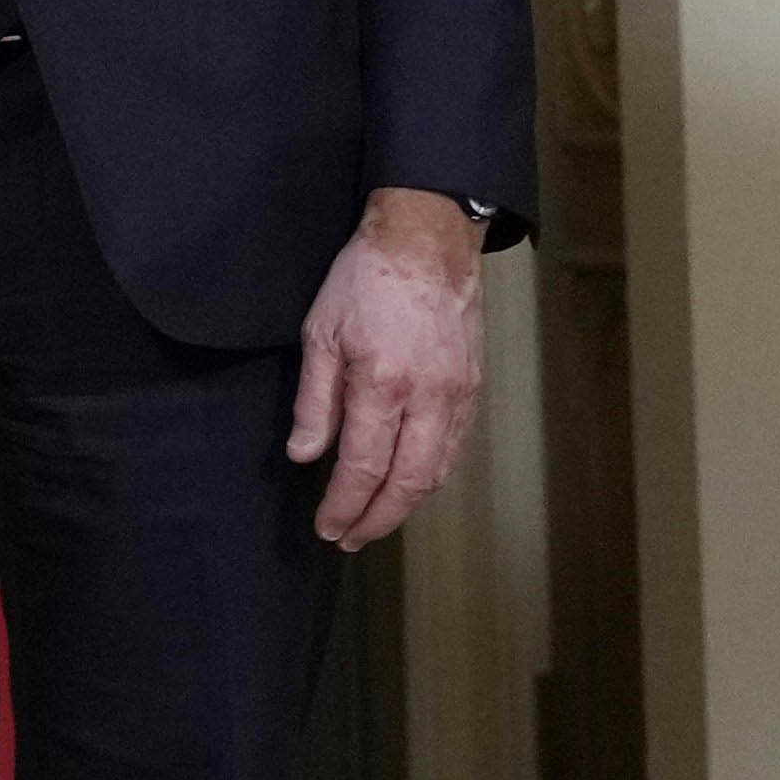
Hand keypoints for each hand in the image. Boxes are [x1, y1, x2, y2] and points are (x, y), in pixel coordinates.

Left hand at [292, 185, 487, 549]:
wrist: (426, 241)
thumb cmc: (365, 280)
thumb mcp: (320, 334)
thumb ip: (315, 401)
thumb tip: (306, 454)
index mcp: (384, 385)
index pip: (364, 467)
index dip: (345, 505)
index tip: (328, 527)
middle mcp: (429, 397)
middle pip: (408, 482)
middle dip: (378, 518)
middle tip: (349, 538)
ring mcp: (458, 394)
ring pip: (437, 470)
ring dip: (407, 504)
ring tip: (375, 520)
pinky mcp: (473, 387)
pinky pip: (454, 446)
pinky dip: (431, 475)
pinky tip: (410, 484)